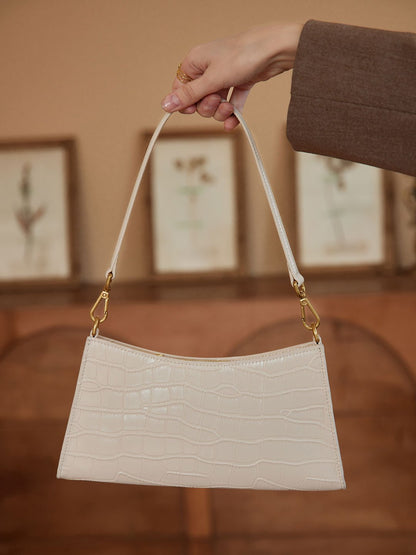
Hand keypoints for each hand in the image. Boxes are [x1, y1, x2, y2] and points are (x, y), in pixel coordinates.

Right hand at [161, 23, 302, 129]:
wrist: (275, 50)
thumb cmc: (243, 56)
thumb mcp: (212, 79)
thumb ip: (189, 95)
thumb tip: (165, 105)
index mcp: (195, 62)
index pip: (180, 89)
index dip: (185, 103)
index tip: (193, 109)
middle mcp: (207, 68)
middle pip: (198, 100)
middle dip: (207, 107)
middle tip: (217, 102)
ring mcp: (224, 76)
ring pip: (215, 104)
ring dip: (221, 111)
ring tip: (230, 108)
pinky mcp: (240, 82)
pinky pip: (231, 102)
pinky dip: (232, 113)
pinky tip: (233, 122)